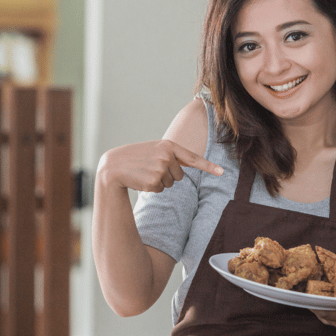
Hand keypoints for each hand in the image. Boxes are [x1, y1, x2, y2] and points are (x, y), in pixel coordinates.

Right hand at [98, 139, 222, 192]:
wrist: (113, 166)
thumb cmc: (135, 158)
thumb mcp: (154, 151)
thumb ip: (170, 156)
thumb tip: (182, 171)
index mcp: (169, 146)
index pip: (193, 158)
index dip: (209, 166)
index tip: (222, 172)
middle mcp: (167, 156)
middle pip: (180, 176)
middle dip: (167, 175)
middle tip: (150, 168)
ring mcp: (161, 168)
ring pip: (171, 184)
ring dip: (159, 182)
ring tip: (144, 173)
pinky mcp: (154, 181)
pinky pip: (161, 190)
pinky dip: (151, 188)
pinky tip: (140, 180)